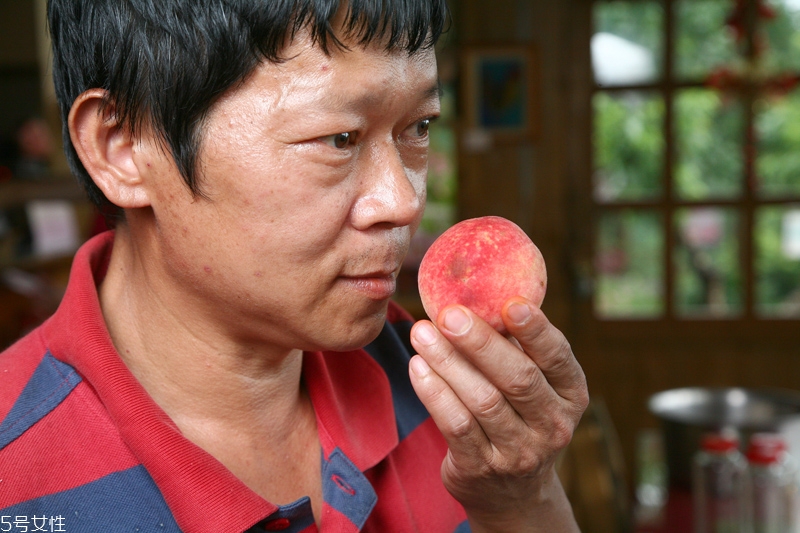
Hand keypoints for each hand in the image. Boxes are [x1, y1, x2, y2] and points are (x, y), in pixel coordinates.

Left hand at [408, 297, 588, 531]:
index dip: (536, 330)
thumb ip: (516, 348)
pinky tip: (418, 366)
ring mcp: (518, 451)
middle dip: (480, 342)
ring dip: (447, 362)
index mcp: (571, 394)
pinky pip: (455, 424)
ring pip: (481, 400)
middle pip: (516, 378)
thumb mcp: (534, 387)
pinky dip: (434, 392)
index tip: (511, 303)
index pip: (558, 357)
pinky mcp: (482, 467)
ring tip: (421, 333)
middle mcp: (552, 425)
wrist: (511, 492)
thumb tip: (479, 294)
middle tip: (448, 314)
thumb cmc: (518, 416)